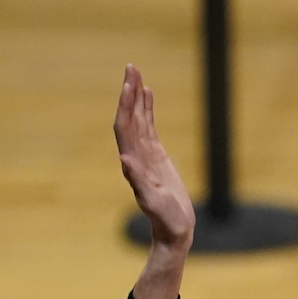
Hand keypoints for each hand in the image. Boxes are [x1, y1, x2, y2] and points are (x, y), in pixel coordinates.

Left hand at [115, 65, 196, 254]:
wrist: (173, 231)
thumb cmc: (165, 220)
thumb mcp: (152, 201)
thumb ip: (137, 181)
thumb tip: (124, 159)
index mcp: (133, 162)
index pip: (125, 127)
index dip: (125, 105)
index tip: (129, 84)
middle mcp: (135, 155)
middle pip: (129, 117)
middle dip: (129, 92)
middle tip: (131, 67)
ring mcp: (145, 154)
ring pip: (138, 119)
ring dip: (136, 96)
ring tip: (137, 74)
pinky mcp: (157, 157)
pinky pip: (150, 127)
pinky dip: (148, 109)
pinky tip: (149, 95)